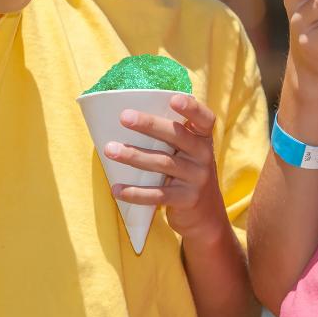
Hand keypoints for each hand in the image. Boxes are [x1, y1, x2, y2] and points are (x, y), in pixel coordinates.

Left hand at [105, 94, 227, 244]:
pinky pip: (158, 195)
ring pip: (163, 163)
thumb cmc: (187, 174)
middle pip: (177, 136)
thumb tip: (129, 117)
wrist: (207, 217)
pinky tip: (116, 190)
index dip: (191, 108)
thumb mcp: (188, 154)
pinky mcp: (187, 200)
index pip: (205, 118)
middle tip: (124, 117)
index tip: (173, 99)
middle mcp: (204, 156)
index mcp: (203, 139)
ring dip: (134, 156)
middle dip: (149, 124)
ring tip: (110, 150)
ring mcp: (197, 178)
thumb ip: (172, 137)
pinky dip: (135, 192)